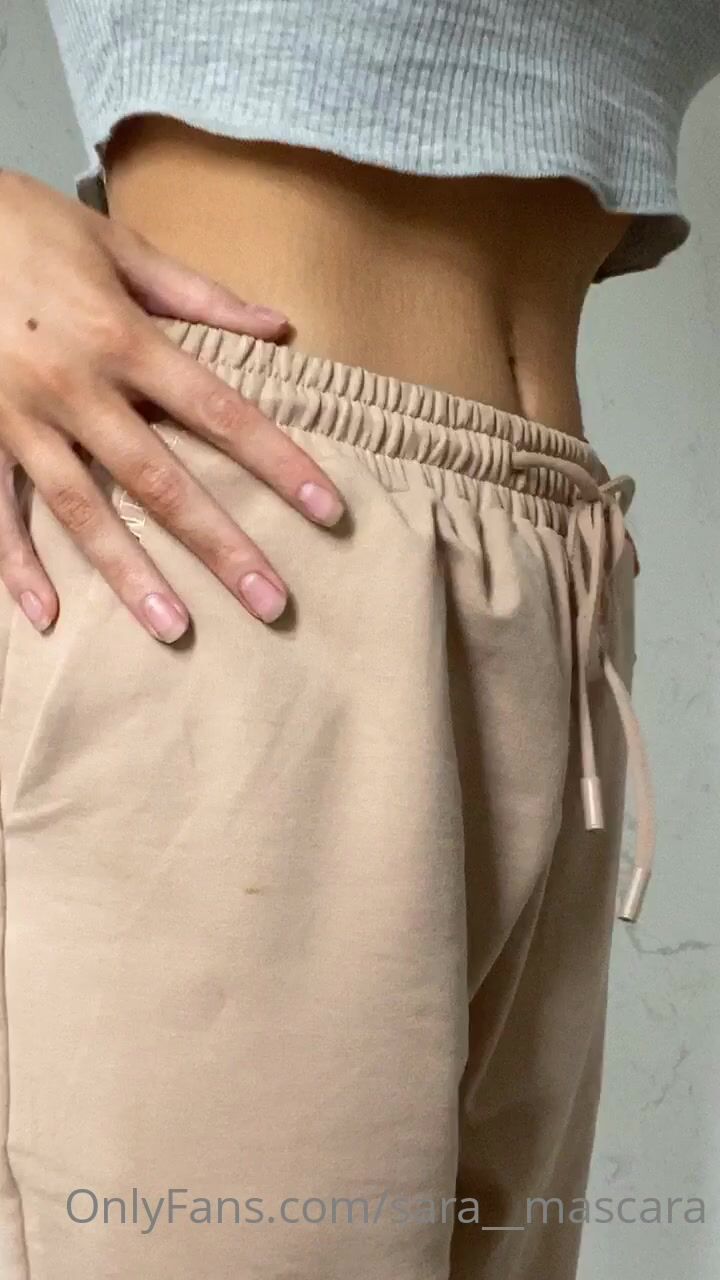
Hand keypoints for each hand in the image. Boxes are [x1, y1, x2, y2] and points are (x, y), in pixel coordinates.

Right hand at [0, 170, 344, 639]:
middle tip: (270, 603)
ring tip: (174, 628)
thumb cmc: (25, 225)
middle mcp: (78, 390)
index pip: (221, 412)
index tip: (326, 509)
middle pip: (160, 481)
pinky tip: (45, 617)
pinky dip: (15, 565)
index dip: (279, 462)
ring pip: (83, 511)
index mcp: (124, 338)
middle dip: (220, 545)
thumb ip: (199, 295)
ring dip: (128, 574)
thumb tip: (278, 328)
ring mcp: (22, 420)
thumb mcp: (117, 246)